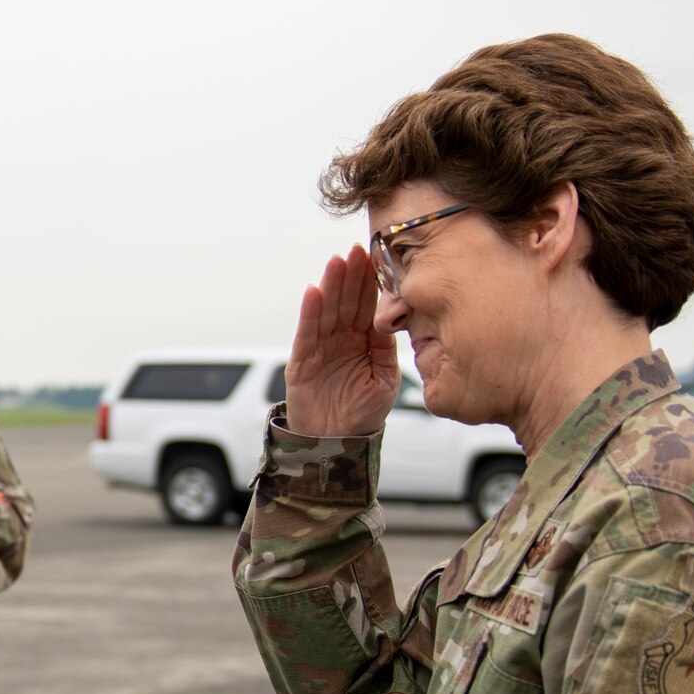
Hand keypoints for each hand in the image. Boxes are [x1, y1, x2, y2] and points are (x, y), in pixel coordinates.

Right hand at [284, 246, 399, 435]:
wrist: (338, 445)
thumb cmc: (364, 412)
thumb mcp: (385, 378)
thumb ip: (386, 347)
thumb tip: (391, 314)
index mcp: (363, 342)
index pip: (367, 305)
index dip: (370, 282)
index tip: (376, 255)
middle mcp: (340, 341)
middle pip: (346, 302)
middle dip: (350, 276)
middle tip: (356, 249)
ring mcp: (320, 350)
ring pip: (327, 312)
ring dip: (331, 286)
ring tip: (336, 261)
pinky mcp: (301, 363)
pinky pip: (306, 334)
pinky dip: (310, 313)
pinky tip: (314, 292)